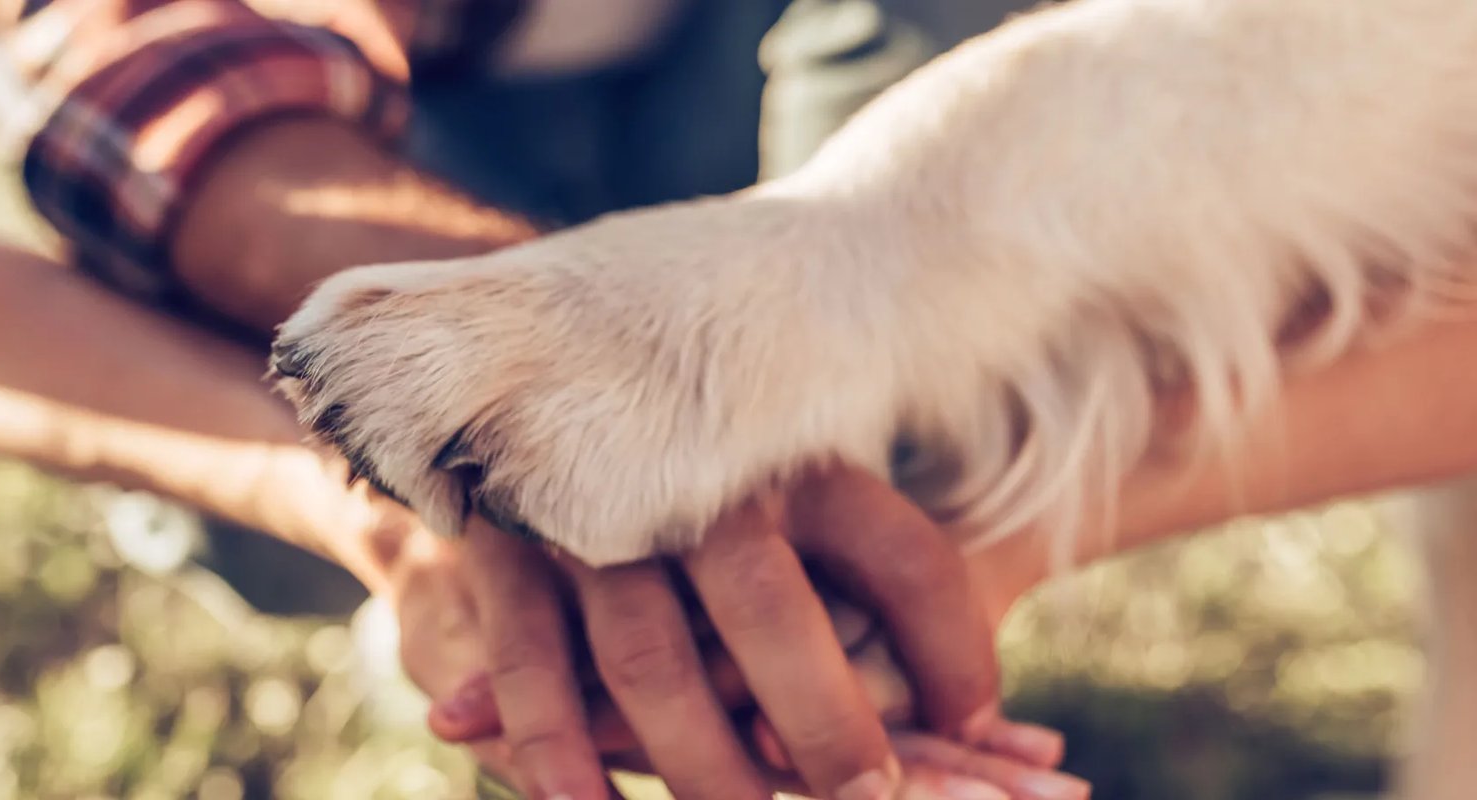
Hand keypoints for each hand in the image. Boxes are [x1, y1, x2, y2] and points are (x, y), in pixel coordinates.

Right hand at [427, 465, 1088, 799]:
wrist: (544, 372)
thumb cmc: (709, 473)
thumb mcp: (803, 491)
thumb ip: (881, 587)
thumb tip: (980, 720)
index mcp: (793, 456)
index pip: (900, 555)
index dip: (951, 651)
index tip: (980, 728)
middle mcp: (697, 478)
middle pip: (770, 606)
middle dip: (823, 720)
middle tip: (867, 797)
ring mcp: (597, 513)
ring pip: (649, 658)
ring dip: (699, 763)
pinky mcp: (511, 546)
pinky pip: (532, 661)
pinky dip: (557, 746)